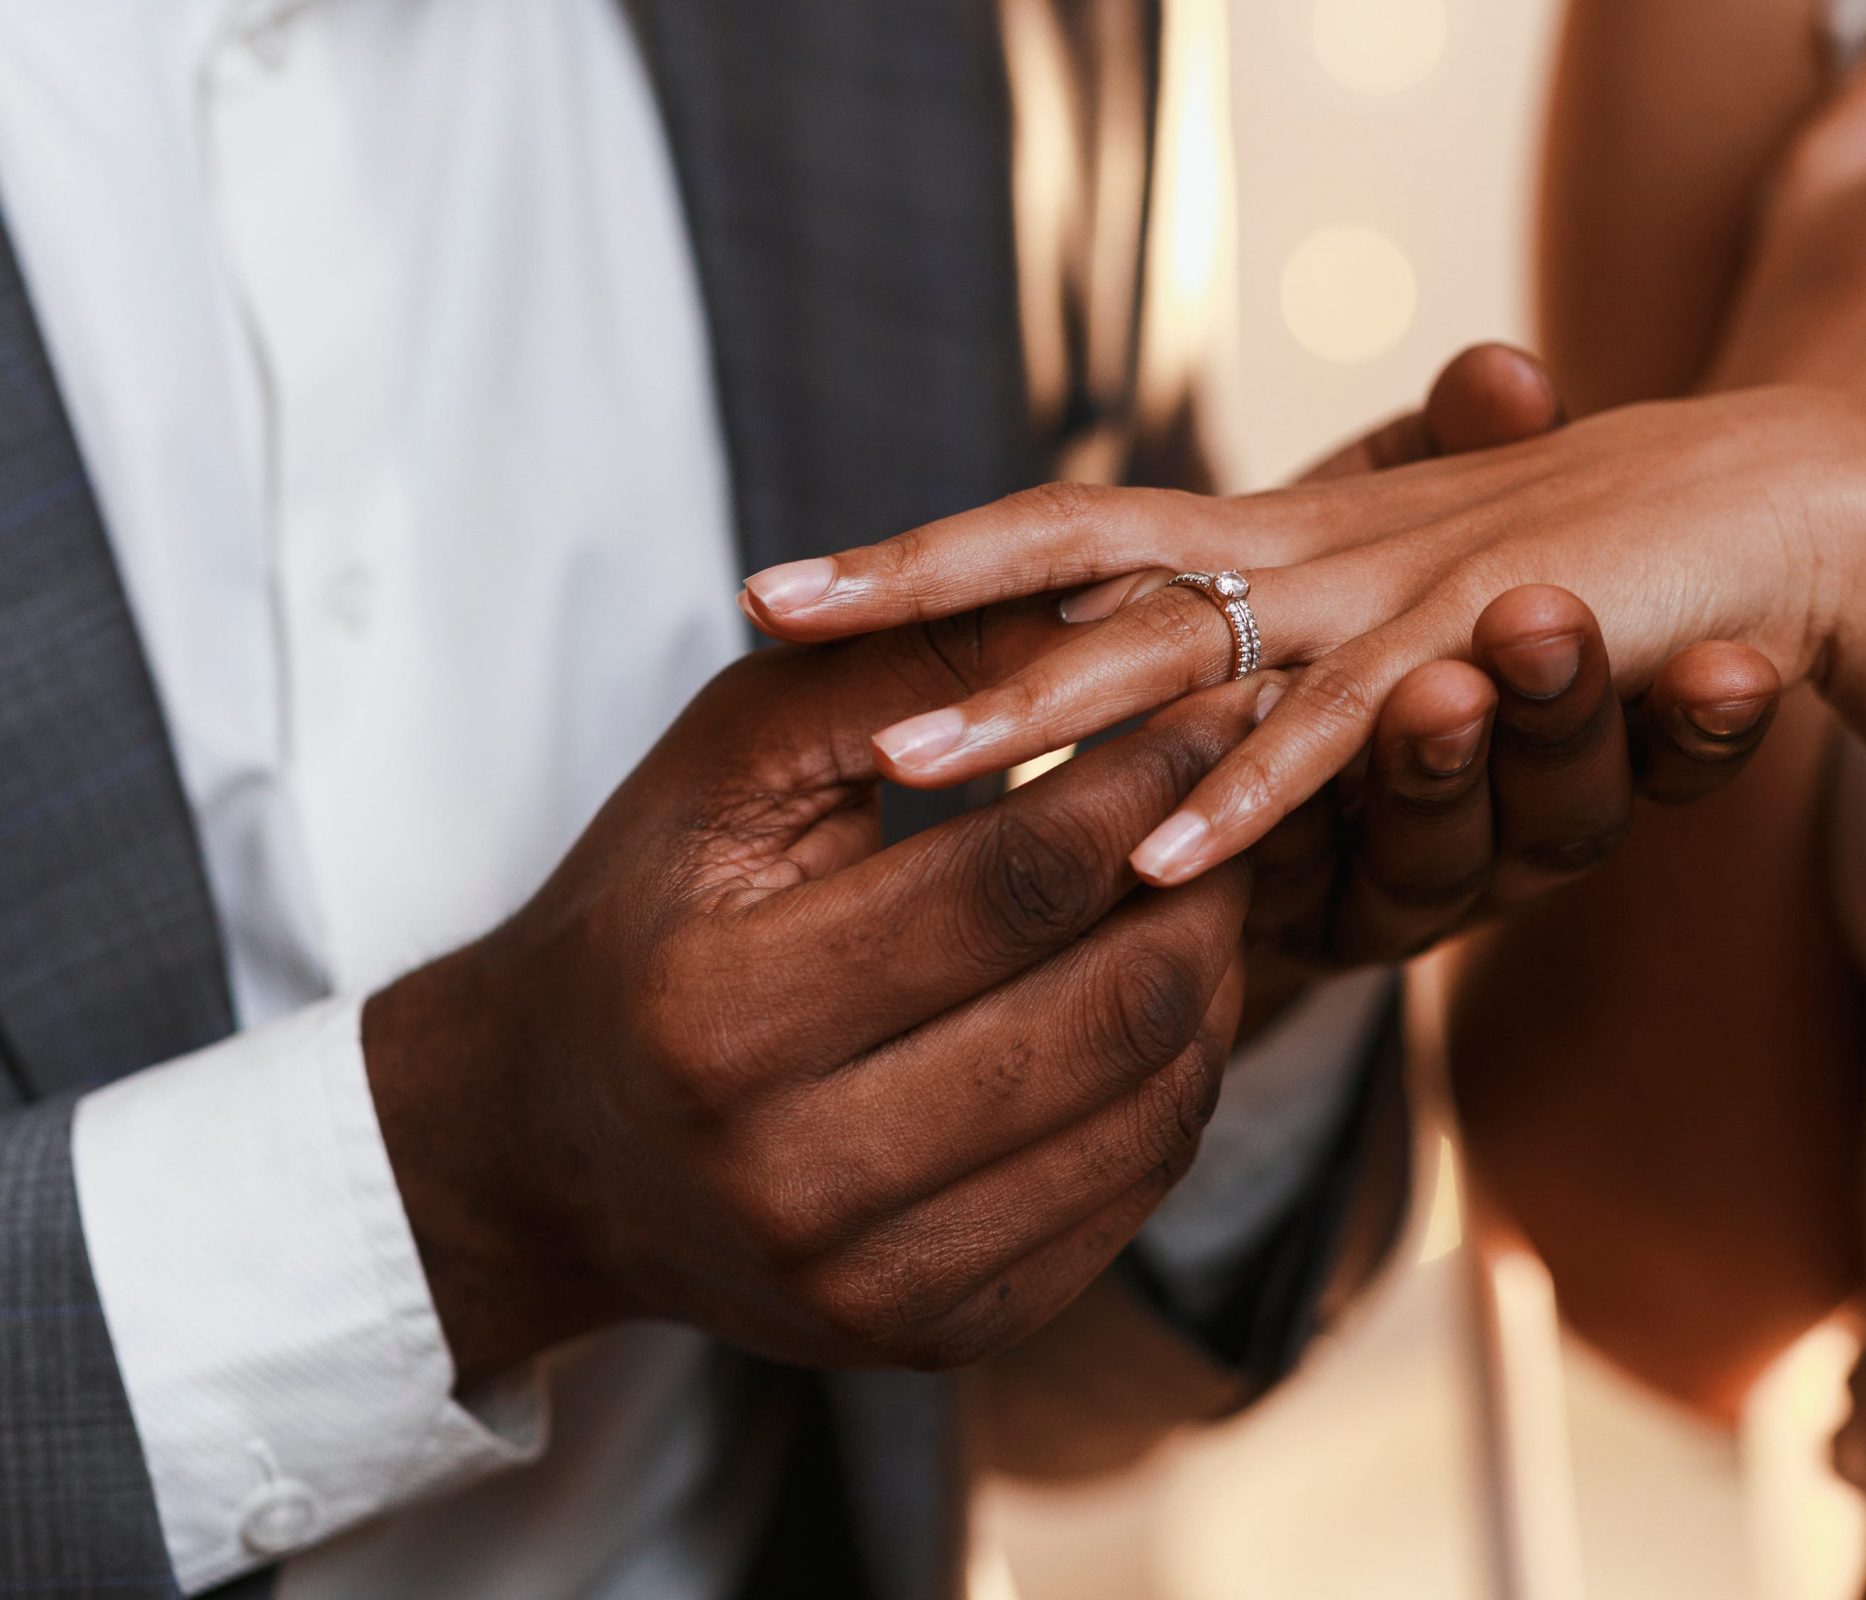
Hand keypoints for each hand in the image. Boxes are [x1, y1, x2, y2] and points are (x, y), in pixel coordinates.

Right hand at [365, 623, 1267, 1382]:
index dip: (1141, 778)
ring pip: (1150, 1107)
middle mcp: (796, 1181)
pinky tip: (1167, 982)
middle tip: (1241, 780)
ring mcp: (875, 1286)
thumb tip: (1112, 603)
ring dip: (1217, 969)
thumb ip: (906, 665)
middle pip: (1109, 1009)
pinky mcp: (941, 1337)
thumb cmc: (651, 913)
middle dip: (1208, 871)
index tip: (1213, 690)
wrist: (549, 1148)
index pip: (1011, 887)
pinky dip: (1182, 1071)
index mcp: (722, 1018)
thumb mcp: (733, 756)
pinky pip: (1136, 1191)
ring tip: (1211, 868)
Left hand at [747, 344, 1781, 988]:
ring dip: (1042, 706)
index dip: (921, 556)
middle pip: (1073, 559)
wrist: (1776, 510)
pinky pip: (1345, 740)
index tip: (774, 588)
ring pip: (1184, 653)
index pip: (1064, 533)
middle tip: (761, 615)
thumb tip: (1173, 722)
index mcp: (1273, 539)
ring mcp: (1382, 602)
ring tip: (909, 760)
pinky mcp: (1477, 663)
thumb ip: (1297, 669)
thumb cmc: (1588, 563)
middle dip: (915, 596)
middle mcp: (1303, 551)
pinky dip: (1253, 794)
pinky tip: (1157, 857)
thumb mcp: (1400, 630)